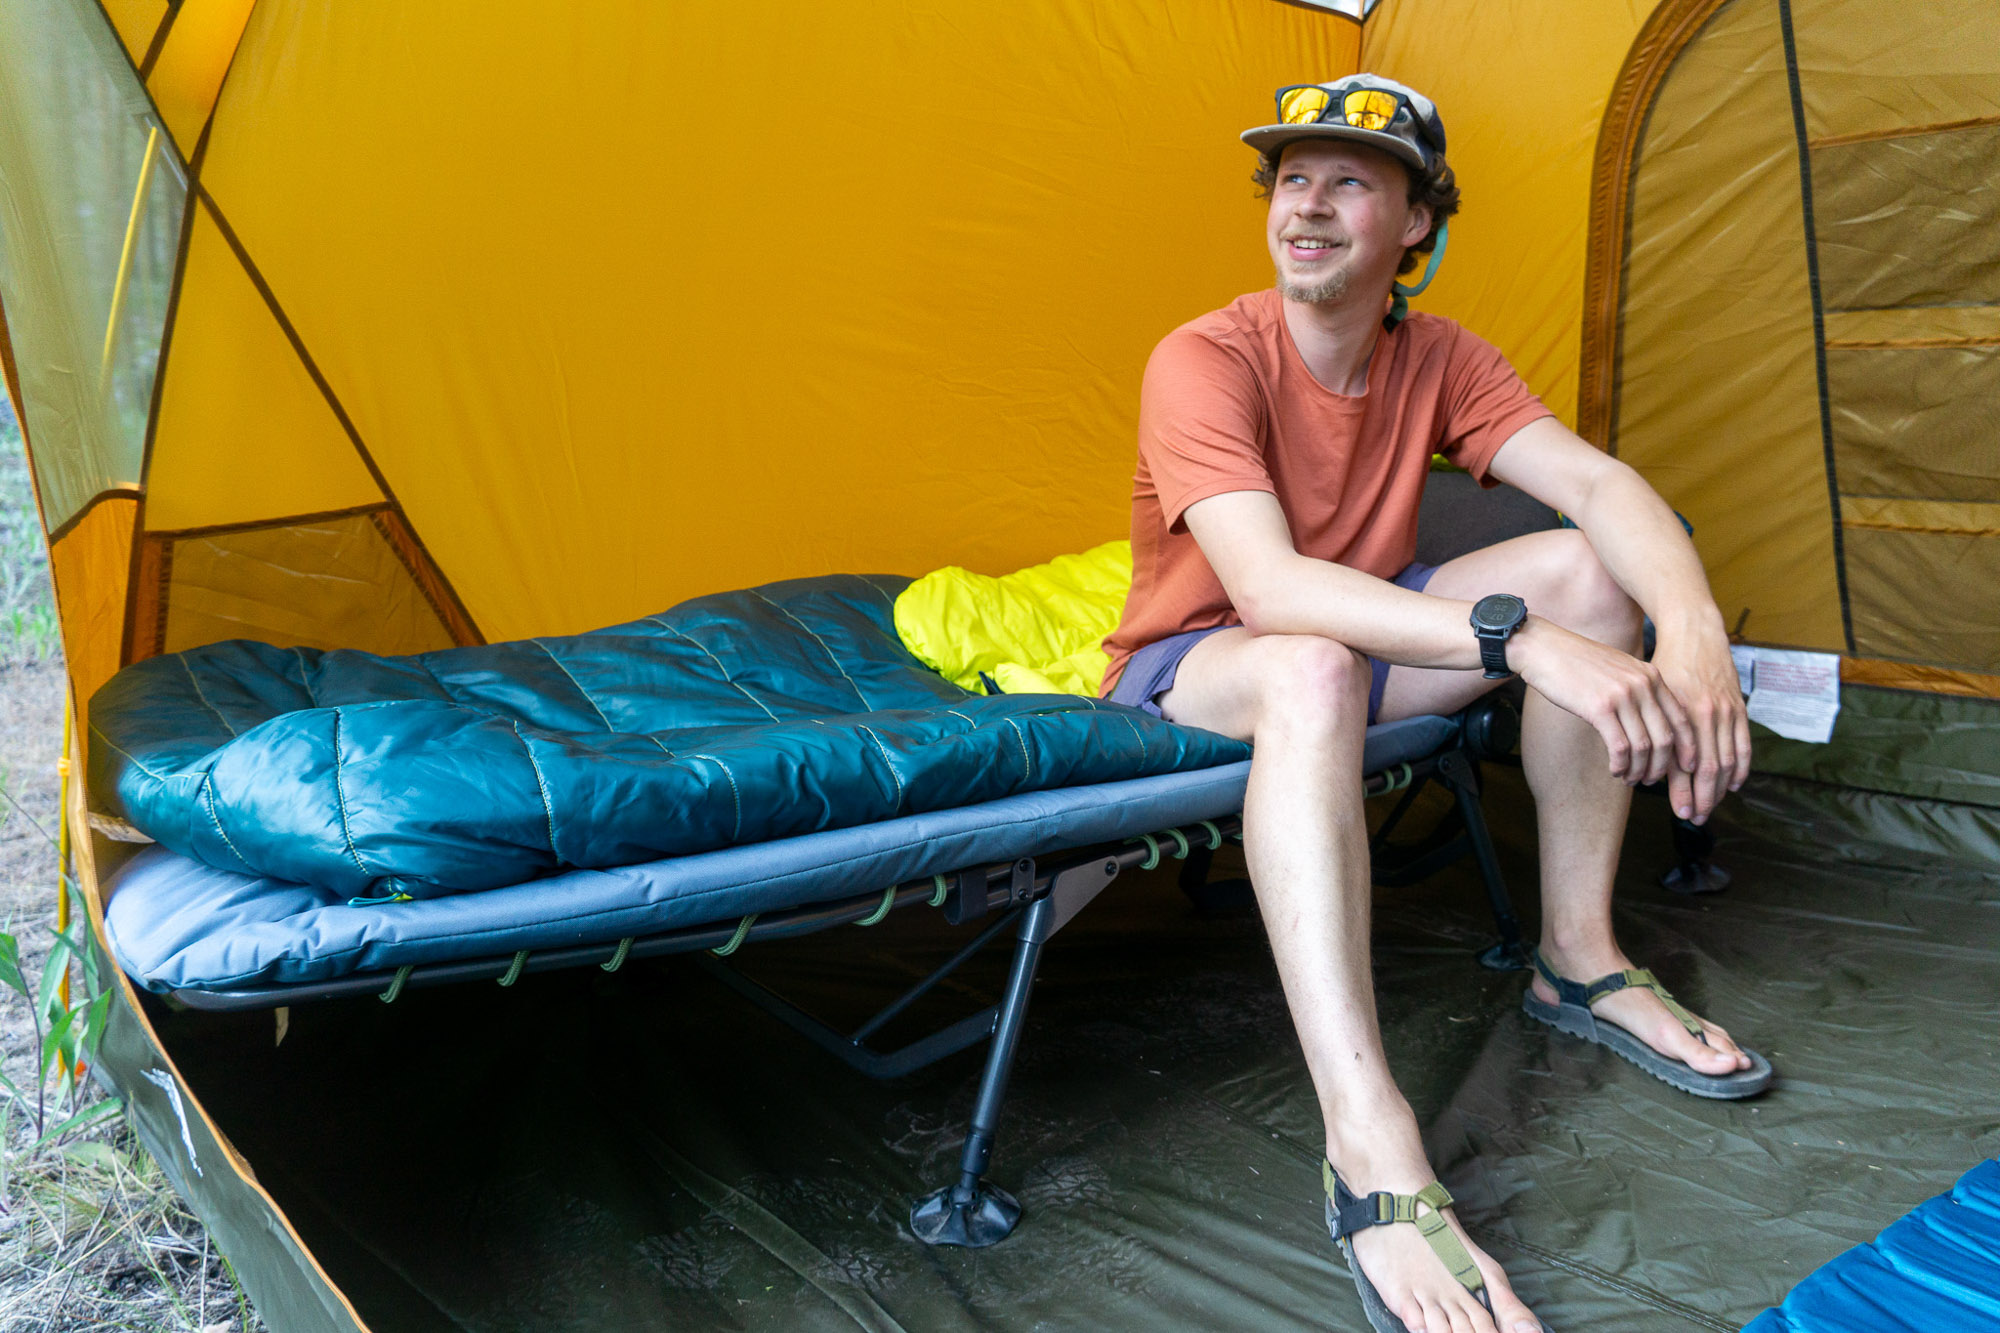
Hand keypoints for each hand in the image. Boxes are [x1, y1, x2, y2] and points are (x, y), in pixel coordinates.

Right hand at [1510, 617, 1693, 787]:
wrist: (1544, 648)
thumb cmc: (1577, 662)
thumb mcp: (1618, 669)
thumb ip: (1639, 690)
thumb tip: (1650, 723)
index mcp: (1651, 676)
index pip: (1681, 720)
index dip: (1686, 749)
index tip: (1683, 768)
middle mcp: (1643, 685)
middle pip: (1665, 738)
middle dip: (1660, 767)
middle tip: (1649, 780)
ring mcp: (1622, 696)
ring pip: (1643, 747)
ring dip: (1638, 770)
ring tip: (1629, 779)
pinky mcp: (1599, 708)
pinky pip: (1620, 747)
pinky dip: (1620, 765)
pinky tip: (1614, 771)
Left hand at [1651, 631, 1751, 823]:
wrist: (1693, 633)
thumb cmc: (1664, 667)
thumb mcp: (1652, 697)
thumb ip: (1654, 729)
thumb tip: (1648, 770)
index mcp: (1681, 713)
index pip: (1686, 765)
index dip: (1685, 792)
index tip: (1681, 813)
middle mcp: (1706, 714)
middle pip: (1709, 768)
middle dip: (1703, 798)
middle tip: (1695, 818)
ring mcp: (1726, 711)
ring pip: (1728, 761)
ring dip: (1721, 789)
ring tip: (1710, 807)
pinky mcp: (1739, 707)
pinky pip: (1744, 744)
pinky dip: (1741, 768)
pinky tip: (1734, 784)